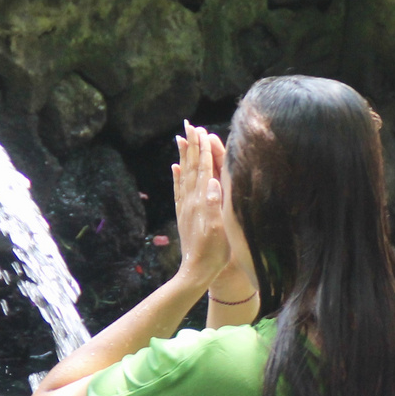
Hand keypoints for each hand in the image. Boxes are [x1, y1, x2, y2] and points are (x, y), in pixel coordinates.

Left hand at [172, 121, 229, 288]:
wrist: (196, 271)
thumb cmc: (214, 253)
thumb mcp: (219, 230)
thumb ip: (216, 206)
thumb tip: (214, 182)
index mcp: (202, 202)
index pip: (203, 170)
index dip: (203, 150)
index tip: (201, 131)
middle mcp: (191, 201)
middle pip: (191, 168)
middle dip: (191, 146)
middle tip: (189, 125)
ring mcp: (185, 208)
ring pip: (183, 175)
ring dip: (183, 156)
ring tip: (181, 139)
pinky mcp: (183, 215)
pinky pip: (179, 190)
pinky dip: (177, 176)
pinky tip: (175, 167)